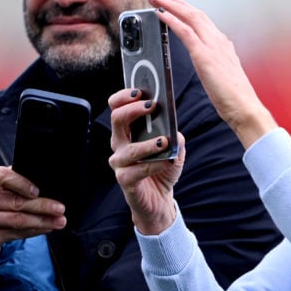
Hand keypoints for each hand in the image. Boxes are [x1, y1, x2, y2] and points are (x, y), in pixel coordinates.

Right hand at [0, 166, 66, 263]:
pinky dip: (34, 231)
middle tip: (61, 208)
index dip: (22, 183)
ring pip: (17, 220)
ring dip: (43, 221)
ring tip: (60, 221)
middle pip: (15, 202)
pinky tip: (46, 229)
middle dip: (42, 206)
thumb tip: (46, 181)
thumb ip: (13, 182)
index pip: (1, 176)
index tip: (38, 191)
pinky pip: (15, 234)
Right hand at [108, 88, 185, 234]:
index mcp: (127, 130)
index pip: (116, 106)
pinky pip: (136, 171)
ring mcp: (120, 163)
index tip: (140, 90)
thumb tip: (172, 125)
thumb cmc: (163, 167)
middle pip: (117, 120)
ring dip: (147, 143)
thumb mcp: (174, 146)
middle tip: (152, 106)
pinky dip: (153, 165)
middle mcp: (119, 144)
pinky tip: (166, 161)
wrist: (160, 199)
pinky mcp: (125, 181)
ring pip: (127, 149)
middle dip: (134, 110)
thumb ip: (174, 133)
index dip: (124, 96)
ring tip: (164, 140)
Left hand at [148, 0, 276, 147]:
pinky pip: (185, 31)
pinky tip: (160, 14)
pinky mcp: (204, 55)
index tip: (175, 4)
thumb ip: (215, 65)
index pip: (203, 21)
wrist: (245, 108)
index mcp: (223, 45)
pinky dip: (171, 19)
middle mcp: (219, 40)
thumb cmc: (234, 98)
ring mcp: (212, 46)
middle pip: (195, 13)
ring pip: (190, 17)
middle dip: (177, 2)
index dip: (188, 10)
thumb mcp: (222, 76)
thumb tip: (208, 64)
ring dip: (171, 6)